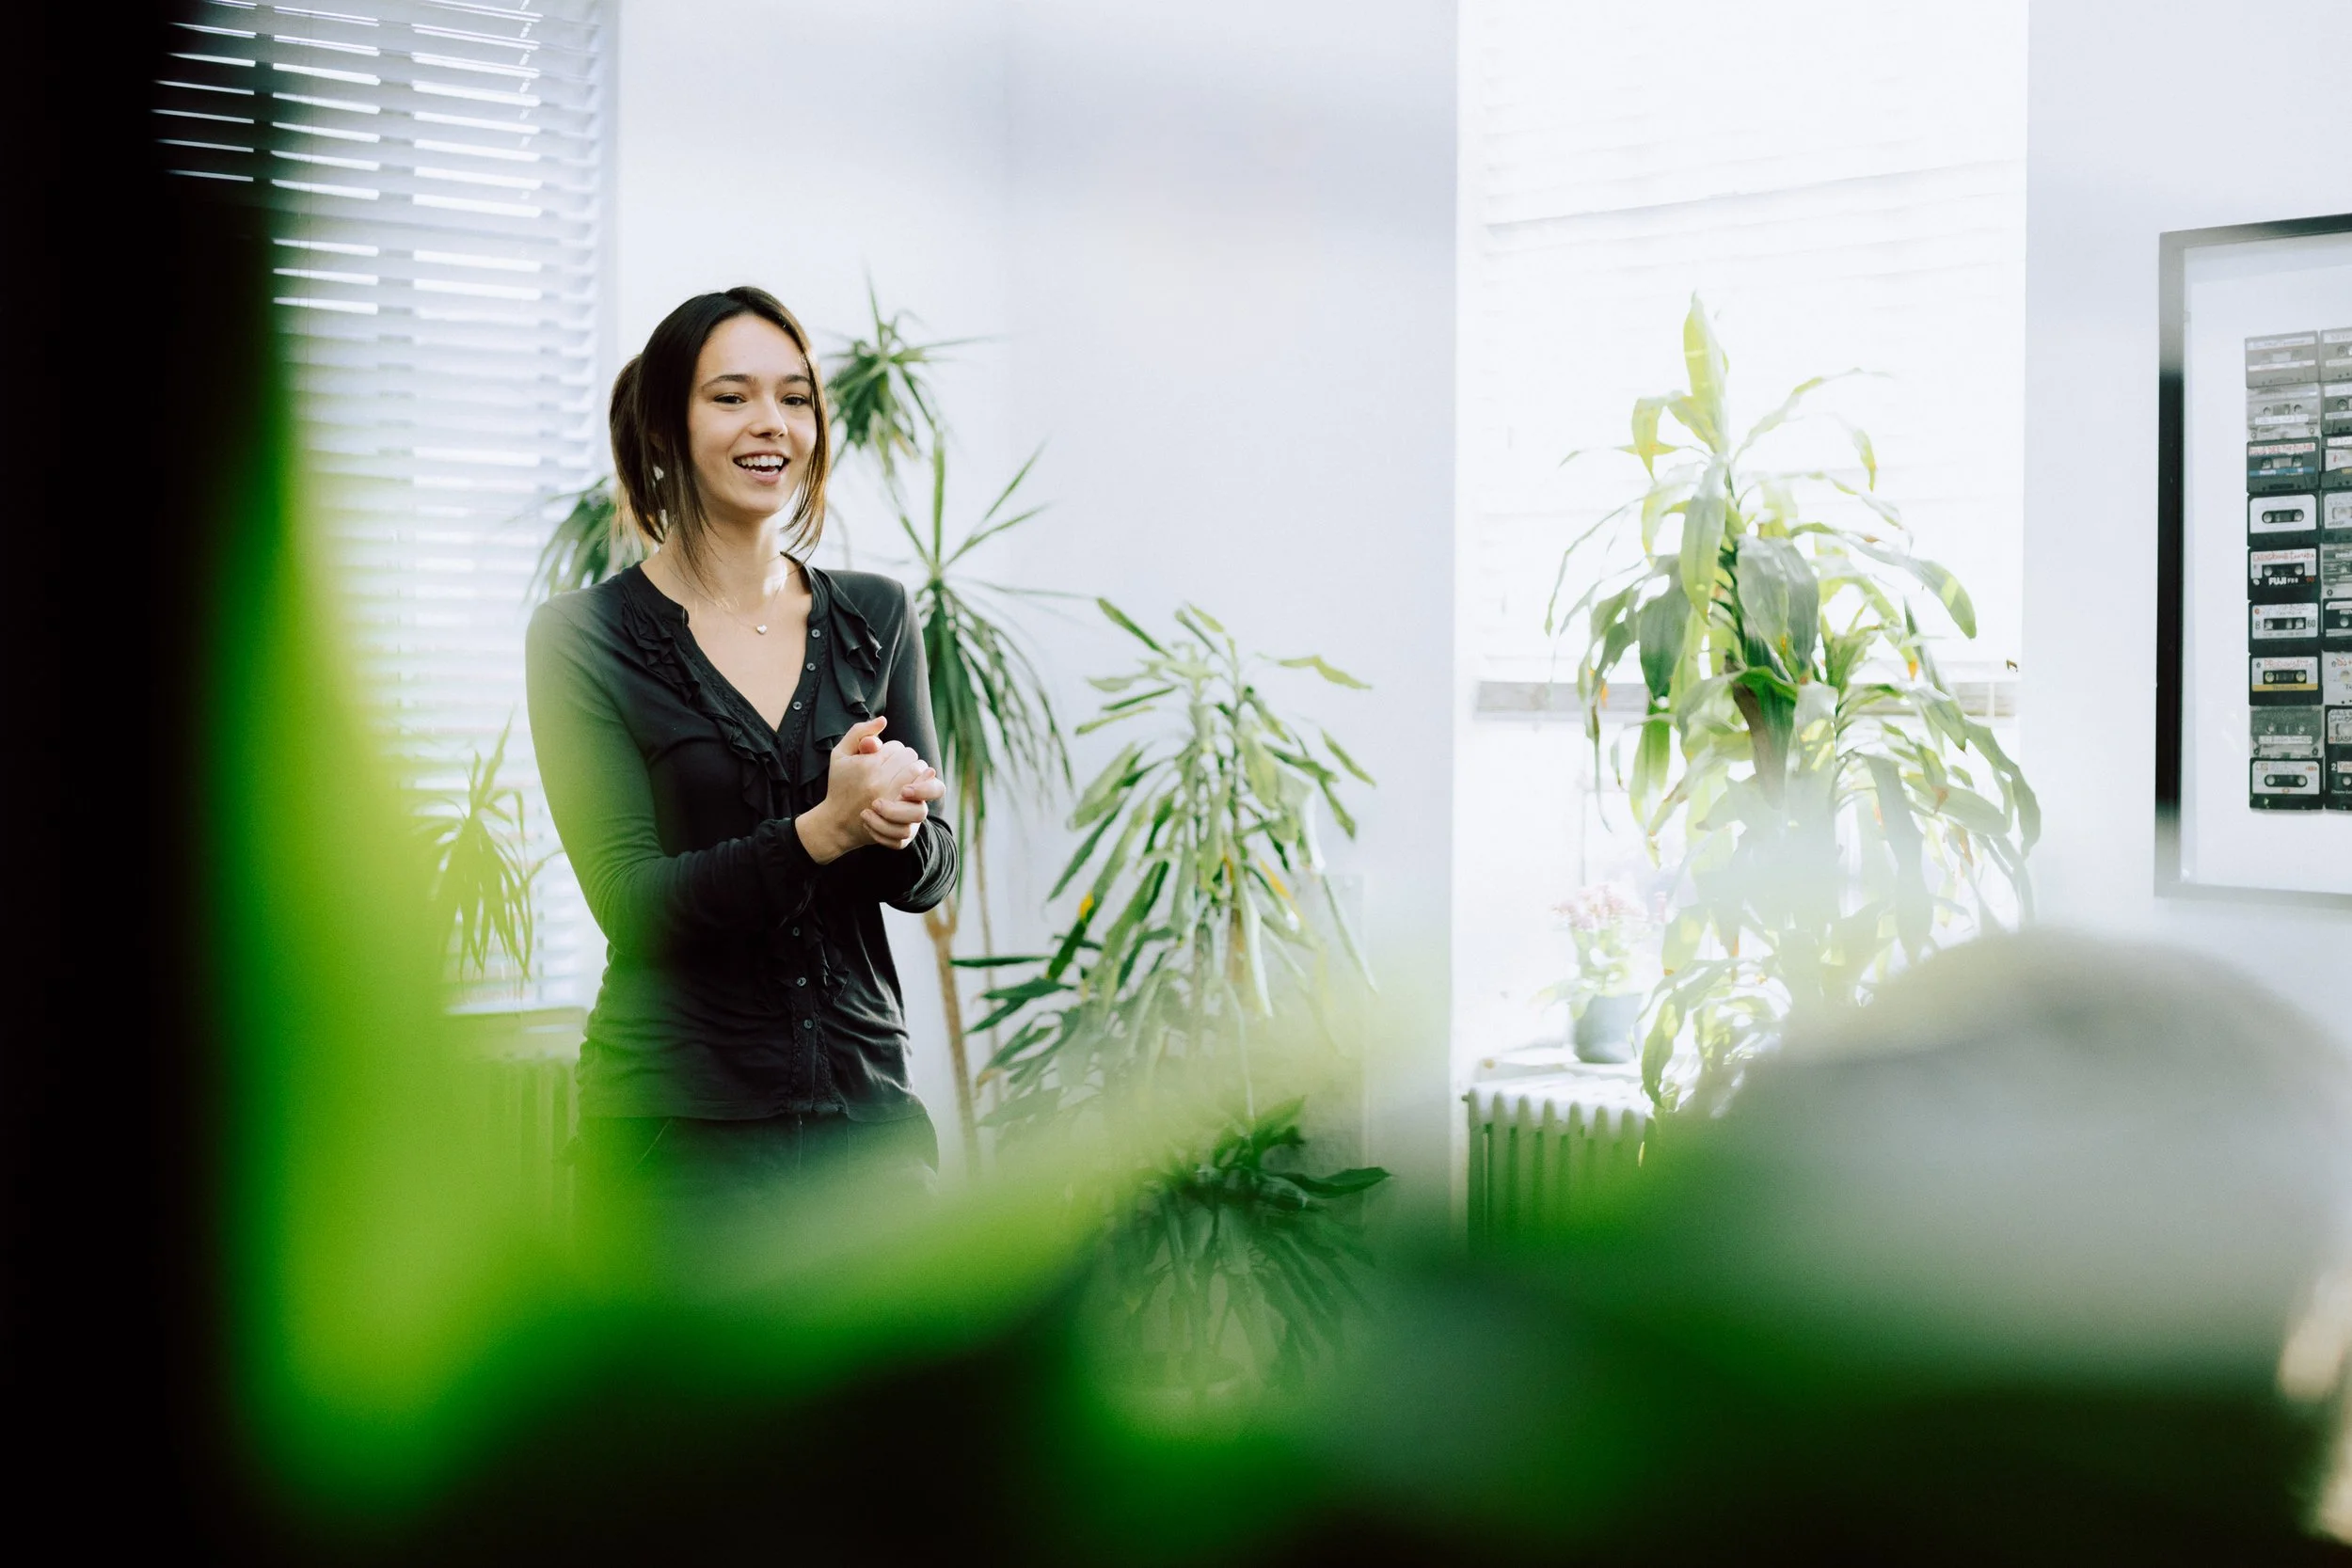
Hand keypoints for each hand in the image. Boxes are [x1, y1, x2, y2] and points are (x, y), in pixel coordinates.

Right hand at [795, 717, 939, 861]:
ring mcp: (891, 798)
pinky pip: (920, 792)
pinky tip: (911, 787)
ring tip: (903, 774)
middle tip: (896, 765)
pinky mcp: (899, 812)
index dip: (892, 750)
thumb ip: (859, 732)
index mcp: (867, 765)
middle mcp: (880, 782)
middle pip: (910, 757)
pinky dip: (920, 786)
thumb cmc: (839, 784)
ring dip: (914, 770)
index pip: (896, 747)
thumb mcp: (839, 754)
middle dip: (905, 758)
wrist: (838, 822)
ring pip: (917, 771)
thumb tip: (883, 720)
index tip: (883, 757)